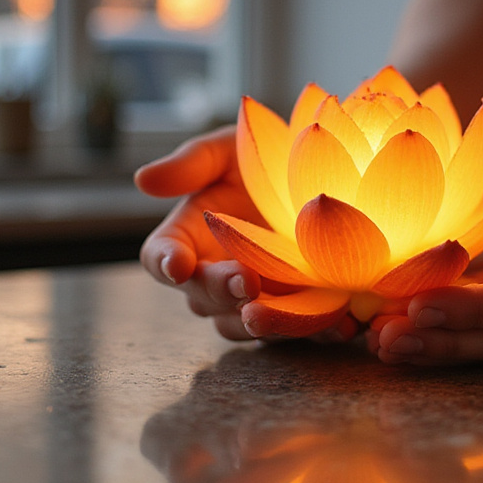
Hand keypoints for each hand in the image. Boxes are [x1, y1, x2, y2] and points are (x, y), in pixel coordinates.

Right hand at [135, 127, 357, 342]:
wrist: (323, 172)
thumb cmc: (262, 156)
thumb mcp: (228, 150)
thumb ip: (191, 163)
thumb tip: (143, 180)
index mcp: (186, 238)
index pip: (159, 258)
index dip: (165, 262)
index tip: (177, 264)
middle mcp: (213, 277)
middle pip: (203, 298)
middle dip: (222, 291)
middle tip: (246, 279)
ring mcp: (254, 300)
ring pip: (245, 324)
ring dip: (264, 321)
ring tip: (284, 310)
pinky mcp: (296, 313)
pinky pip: (300, 332)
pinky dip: (318, 331)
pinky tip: (340, 323)